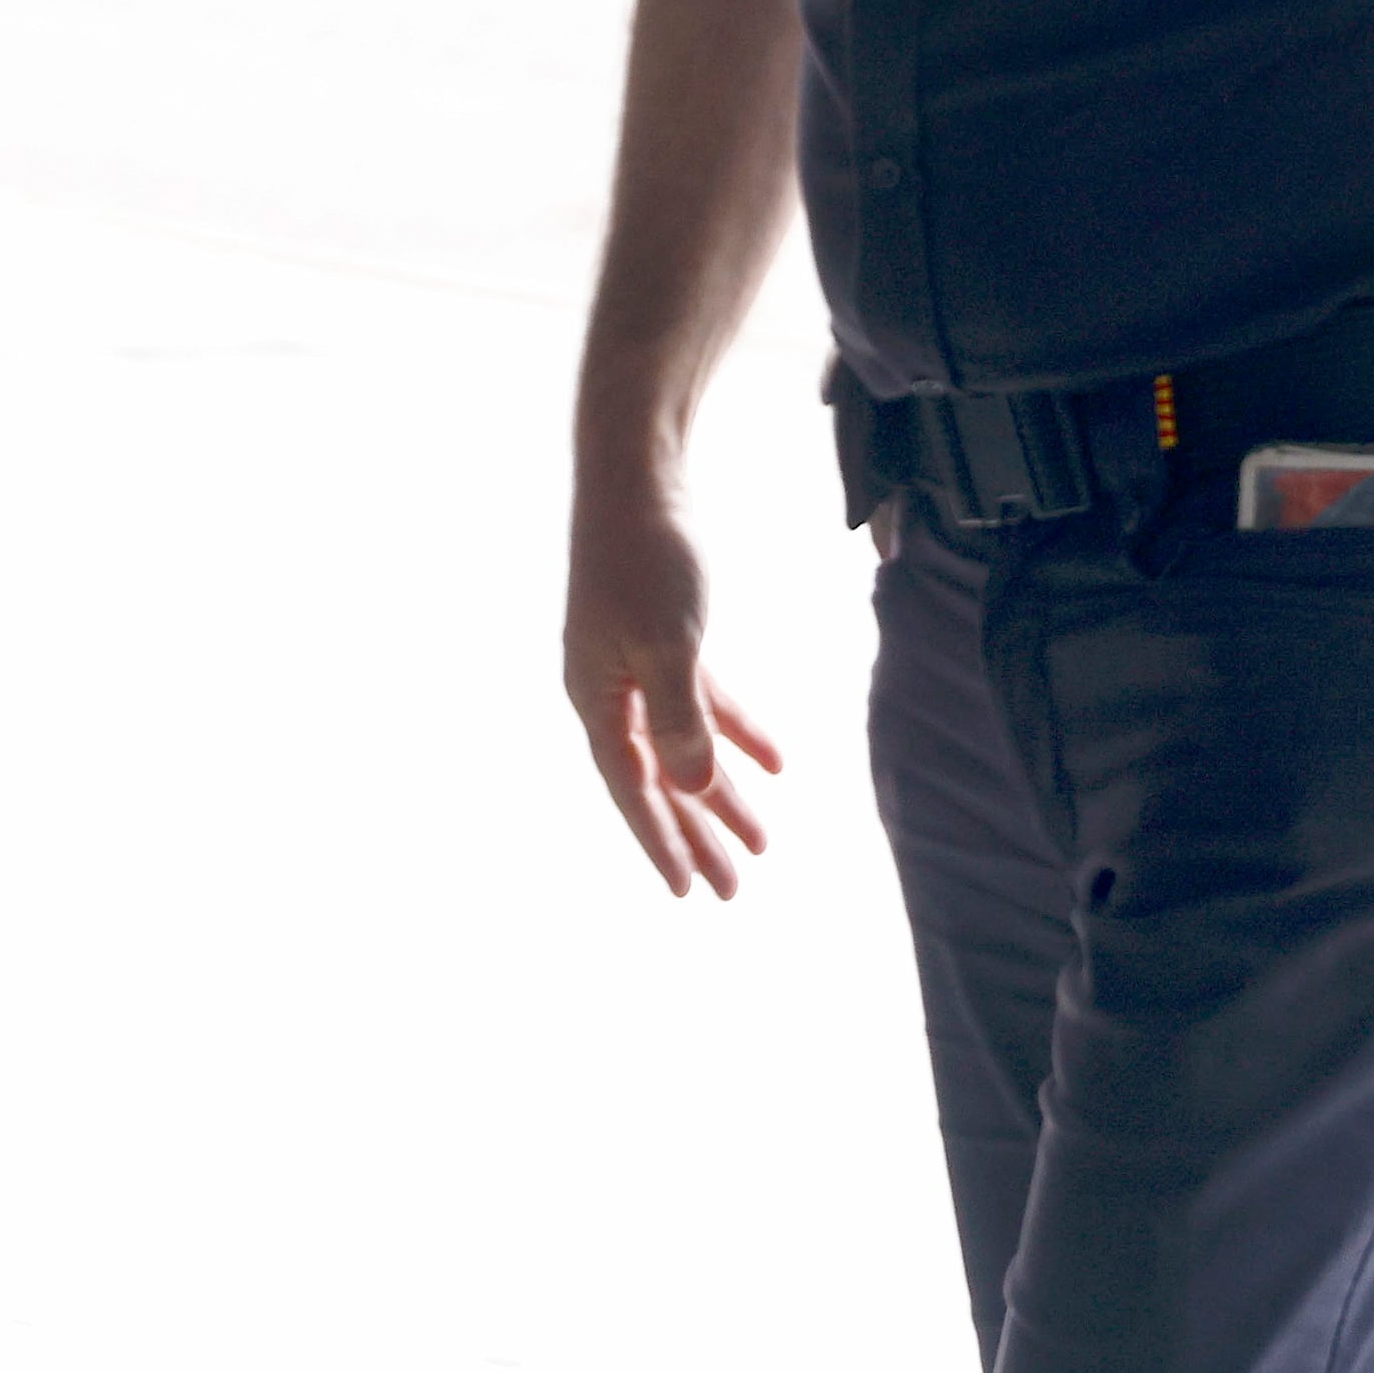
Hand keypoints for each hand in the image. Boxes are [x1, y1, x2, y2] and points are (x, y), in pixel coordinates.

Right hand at [564, 478, 784, 898]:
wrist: (637, 479)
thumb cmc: (646, 560)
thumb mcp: (668, 645)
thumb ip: (678, 719)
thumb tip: (690, 786)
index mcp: (596, 697)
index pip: (631, 787)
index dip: (662, 841)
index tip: (690, 893)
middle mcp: (609, 689)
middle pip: (658, 777)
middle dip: (697, 833)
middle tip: (733, 889)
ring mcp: (634, 663)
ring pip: (682, 744)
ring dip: (722, 792)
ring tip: (763, 841)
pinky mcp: (662, 636)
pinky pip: (700, 701)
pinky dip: (735, 730)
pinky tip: (777, 761)